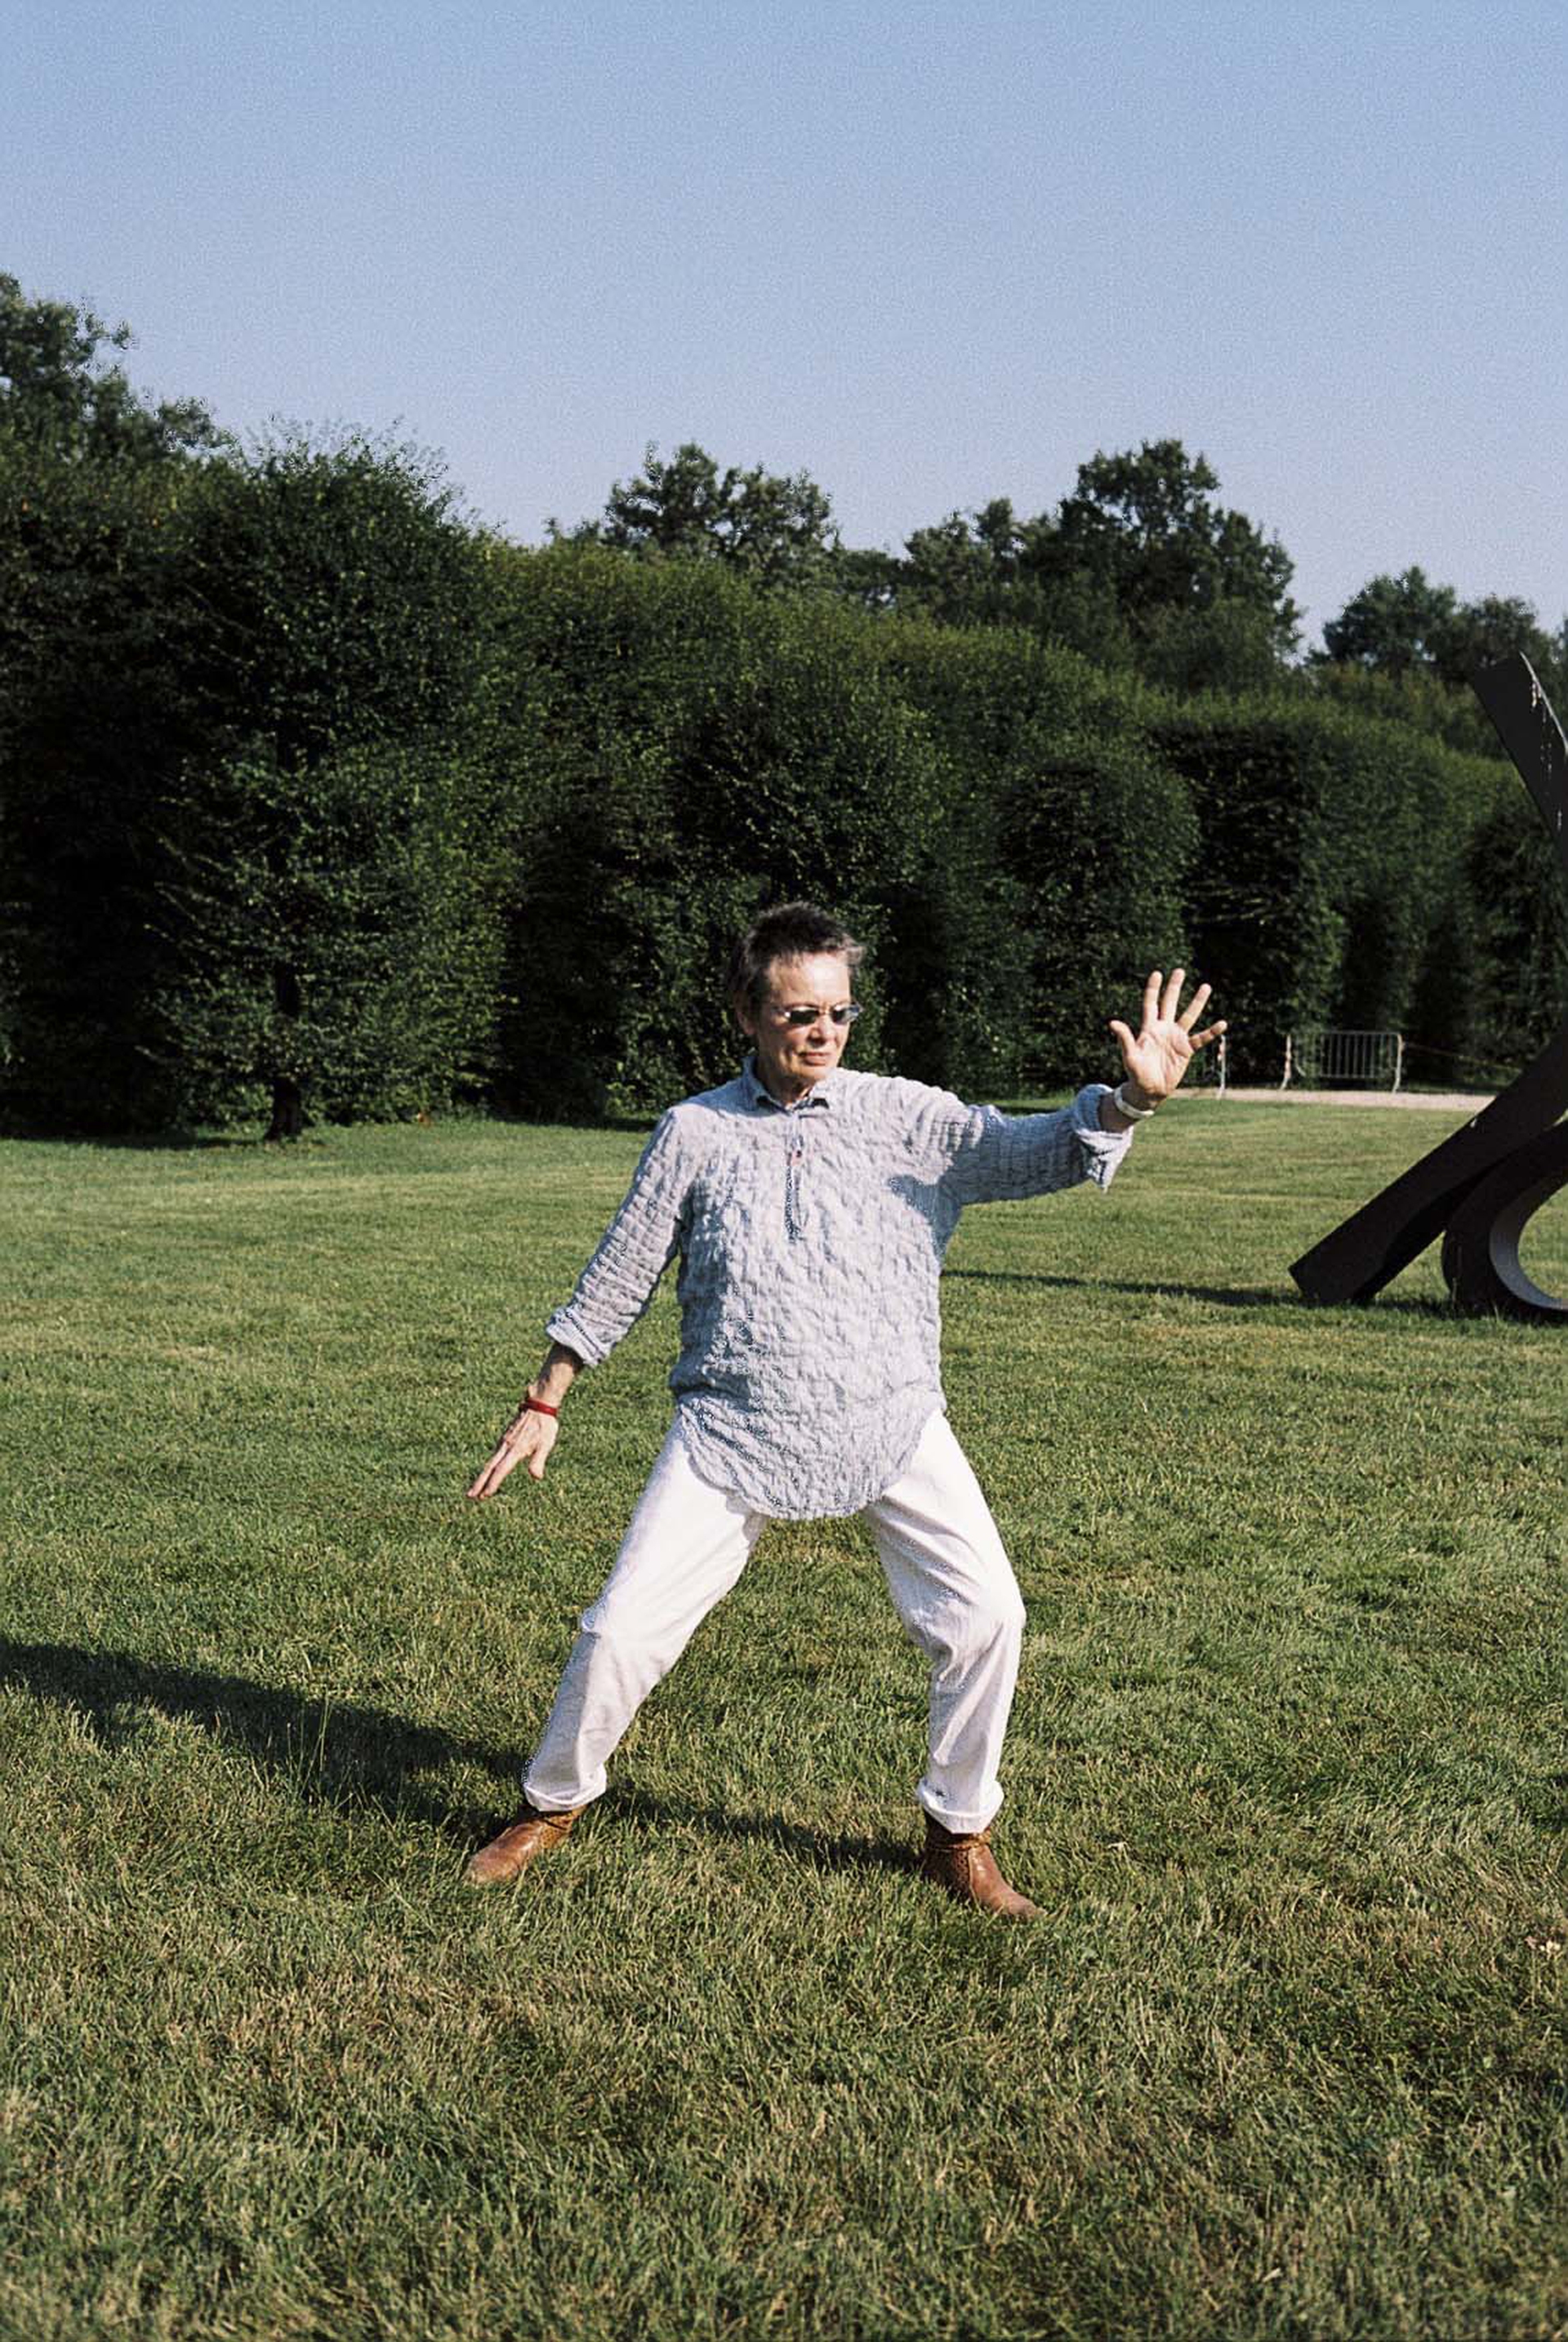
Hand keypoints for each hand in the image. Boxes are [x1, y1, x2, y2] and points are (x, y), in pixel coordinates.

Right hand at [466, 1405, 556, 1498]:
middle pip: (489, 1467)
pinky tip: (489, 1470)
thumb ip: (538, 1460)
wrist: (539, 1404)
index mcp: (515, 1449)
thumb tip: (537, 1477)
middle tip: (470, 1495)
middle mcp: (506, 1446)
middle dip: (479, 1482)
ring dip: (483, 1475)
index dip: (492, 1484)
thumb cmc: (544, 1425)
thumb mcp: (546, 1444)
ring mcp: (504, 1441)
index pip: (501, 1470)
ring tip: (477, 1487)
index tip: (484, 1495)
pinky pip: (494, 1454)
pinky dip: (489, 1466)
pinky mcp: (505, 1437)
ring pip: (490, 1461)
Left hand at [1109, 968, 1225, 1104]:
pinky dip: (1211, 1032)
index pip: (1151, 1003)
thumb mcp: (1129, 1056)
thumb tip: (1113, 1022)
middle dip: (1174, 987)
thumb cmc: (1136, 1073)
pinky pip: (1201, 1038)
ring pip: (1188, 1016)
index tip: (1157, 973)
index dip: (1153, 989)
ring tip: (1206, 986)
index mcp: (1148, 1028)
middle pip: (1170, 1003)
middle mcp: (1163, 1029)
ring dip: (1197, 1002)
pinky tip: (1222, 1023)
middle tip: (1180, 970)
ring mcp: (1176, 1038)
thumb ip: (1124, 1039)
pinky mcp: (1186, 1050)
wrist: (1149, 1090)